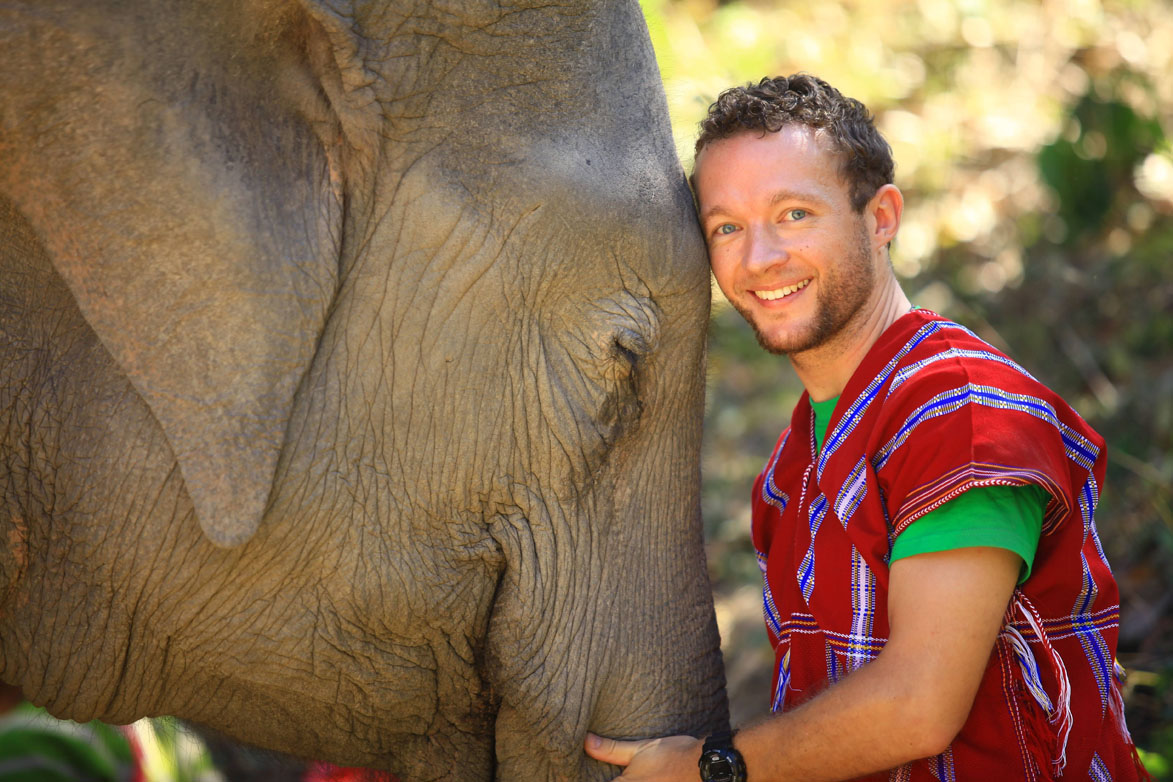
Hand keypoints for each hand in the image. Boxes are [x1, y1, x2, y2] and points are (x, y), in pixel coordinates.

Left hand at [584, 732, 702, 780]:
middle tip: (602, 773)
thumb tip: (586, 741)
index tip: (573, 775)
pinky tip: (632, 777)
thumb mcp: (640, 748)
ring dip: (616, 780)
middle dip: (605, 779)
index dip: (580, 779)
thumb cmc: (672, 755)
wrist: (703, 766)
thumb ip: (610, 749)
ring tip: (615, 774)